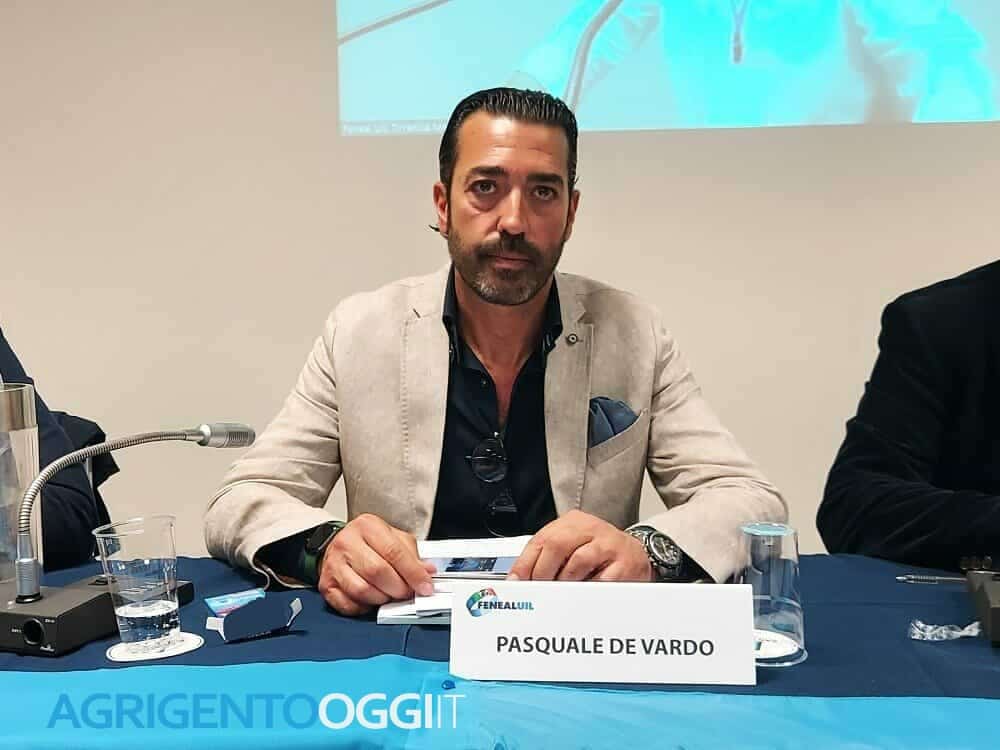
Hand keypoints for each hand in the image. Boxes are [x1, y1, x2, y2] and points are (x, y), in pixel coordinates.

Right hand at [317, 514, 435, 615]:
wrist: (338, 545)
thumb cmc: (368, 543)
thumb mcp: (393, 538)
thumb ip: (411, 554)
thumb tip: (428, 572)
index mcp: (368, 526)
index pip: (394, 552)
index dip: (413, 573)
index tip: (425, 587)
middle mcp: (347, 542)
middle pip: (377, 572)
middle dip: (398, 588)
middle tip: (407, 593)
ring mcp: (333, 564)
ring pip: (363, 590)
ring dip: (382, 599)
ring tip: (389, 595)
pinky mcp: (325, 584)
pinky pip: (348, 605)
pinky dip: (364, 608)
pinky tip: (371, 600)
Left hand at [509, 510, 652, 581]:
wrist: (639, 553)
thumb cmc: (600, 552)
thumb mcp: (573, 545)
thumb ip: (548, 557)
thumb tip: (521, 579)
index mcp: (573, 522)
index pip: (542, 539)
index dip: (526, 562)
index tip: (517, 582)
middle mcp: (591, 528)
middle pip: (557, 544)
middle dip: (543, 571)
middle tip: (538, 590)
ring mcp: (609, 544)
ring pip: (578, 561)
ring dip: (564, 582)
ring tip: (559, 595)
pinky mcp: (625, 563)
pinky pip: (601, 580)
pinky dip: (588, 590)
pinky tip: (583, 595)